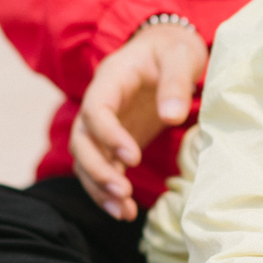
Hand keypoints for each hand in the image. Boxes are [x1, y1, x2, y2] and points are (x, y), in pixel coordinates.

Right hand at [69, 22, 207, 220]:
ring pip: (86, 160)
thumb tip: (171, 117)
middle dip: (98, 170)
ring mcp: (103, 125)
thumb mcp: (181, 56)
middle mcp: (98, 104)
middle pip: (81, 141)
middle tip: (123, 192)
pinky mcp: (113, 142)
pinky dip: (109, 192)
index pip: (95, 110)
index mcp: (110, 79)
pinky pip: (102, 168)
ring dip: (100, 188)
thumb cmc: (173, 50)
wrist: (167, 49)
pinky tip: (126, 212)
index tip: (133, 157)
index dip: (108, 135)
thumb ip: (176, 83)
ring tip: (124, 212)